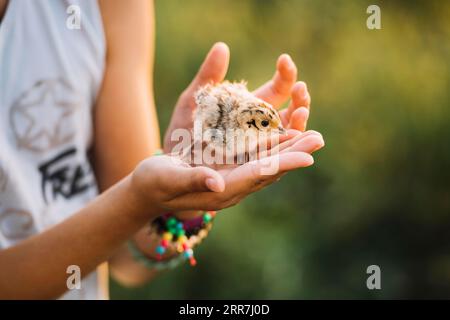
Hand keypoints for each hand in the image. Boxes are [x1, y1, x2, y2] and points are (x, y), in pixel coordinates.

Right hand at [131, 130, 322, 213]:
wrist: (148, 188)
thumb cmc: (154, 184)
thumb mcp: (168, 179)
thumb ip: (193, 180)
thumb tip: (217, 182)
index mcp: (221, 189)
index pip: (258, 175)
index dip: (283, 164)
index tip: (308, 156)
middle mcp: (233, 185)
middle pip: (270, 169)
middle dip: (295, 153)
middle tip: (319, 138)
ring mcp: (232, 177)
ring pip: (266, 162)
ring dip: (288, 148)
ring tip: (311, 134)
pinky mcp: (228, 168)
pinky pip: (255, 157)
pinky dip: (272, 145)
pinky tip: (284, 133)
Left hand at [164, 42, 311, 152]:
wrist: (168, 162)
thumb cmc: (181, 131)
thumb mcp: (193, 100)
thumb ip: (208, 76)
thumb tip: (222, 46)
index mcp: (249, 109)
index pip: (277, 90)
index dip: (285, 76)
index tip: (284, 59)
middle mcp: (259, 129)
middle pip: (289, 114)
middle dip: (299, 101)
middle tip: (301, 89)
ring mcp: (257, 150)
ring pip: (287, 139)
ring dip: (298, 126)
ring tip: (301, 112)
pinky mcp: (251, 169)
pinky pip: (274, 163)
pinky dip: (287, 155)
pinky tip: (295, 145)